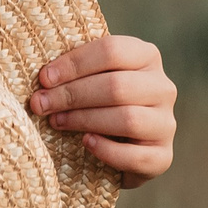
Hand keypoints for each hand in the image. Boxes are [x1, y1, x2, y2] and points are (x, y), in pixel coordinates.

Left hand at [29, 35, 175, 187]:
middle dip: (72, 95)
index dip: (75, 64)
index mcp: (146, 56)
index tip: (44, 78)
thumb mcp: (93, 78)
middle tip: (41, 104)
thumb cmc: (99, 102)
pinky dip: (107, 150)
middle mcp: (162, 87)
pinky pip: (137, 155)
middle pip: (117, 86)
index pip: (112, 51)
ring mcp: (166, 123)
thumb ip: (76, 72)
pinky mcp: (163, 156)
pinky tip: (85, 143)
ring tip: (56, 122)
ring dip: (84, 120)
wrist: (122, 145)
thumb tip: (44, 78)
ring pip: (128, 119)